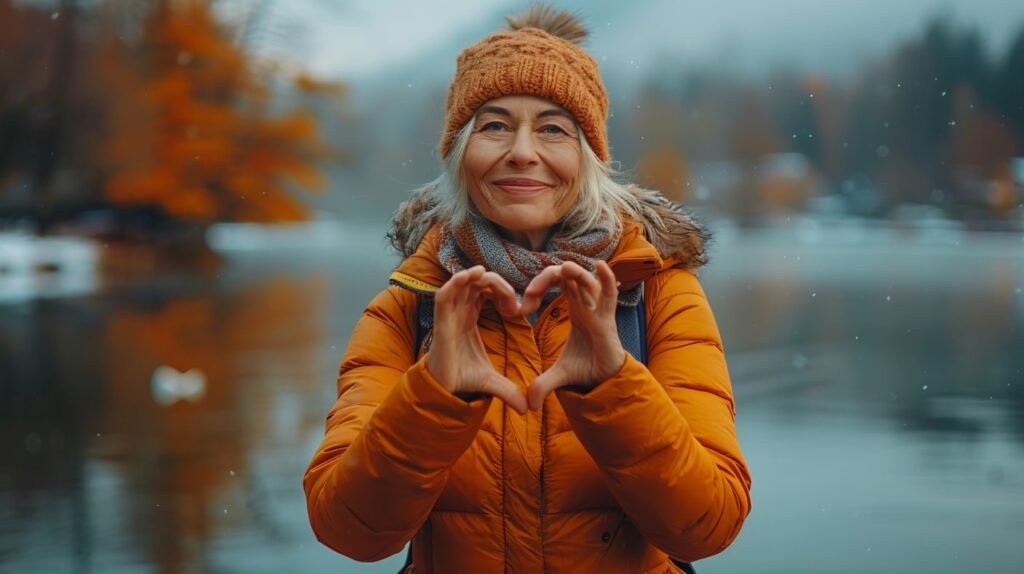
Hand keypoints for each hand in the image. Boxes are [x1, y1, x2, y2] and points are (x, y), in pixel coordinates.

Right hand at [425, 266, 527, 413]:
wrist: (443, 393)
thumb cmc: (462, 380)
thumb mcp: (492, 383)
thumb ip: (510, 391)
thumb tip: (527, 410)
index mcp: (469, 319)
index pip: (484, 293)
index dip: (501, 292)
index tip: (519, 309)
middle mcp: (458, 314)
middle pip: (475, 285)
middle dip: (494, 284)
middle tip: (511, 300)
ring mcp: (448, 317)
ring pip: (460, 284)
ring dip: (474, 276)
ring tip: (486, 273)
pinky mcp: (440, 324)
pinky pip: (443, 295)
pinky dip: (454, 283)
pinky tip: (469, 275)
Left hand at [519, 260, 625, 410]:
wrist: (608, 382)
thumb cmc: (587, 368)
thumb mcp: (558, 376)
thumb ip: (541, 385)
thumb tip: (528, 405)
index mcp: (575, 308)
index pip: (555, 282)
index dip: (537, 286)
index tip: (521, 309)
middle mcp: (587, 303)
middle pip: (566, 276)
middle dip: (545, 278)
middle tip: (529, 296)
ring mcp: (598, 310)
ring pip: (587, 280)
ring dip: (575, 273)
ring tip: (565, 268)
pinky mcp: (608, 321)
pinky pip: (611, 295)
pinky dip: (608, 279)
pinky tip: (602, 266)